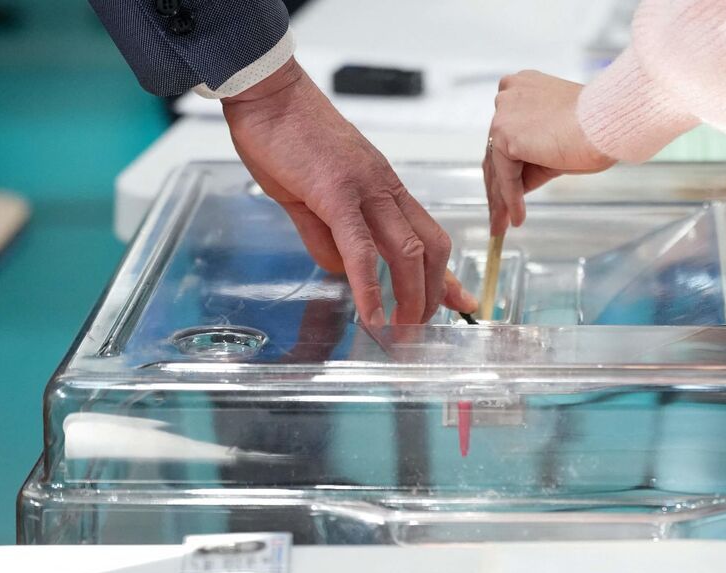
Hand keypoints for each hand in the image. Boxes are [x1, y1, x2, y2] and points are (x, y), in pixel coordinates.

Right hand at [222, 58, 476, 325]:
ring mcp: (364, 190)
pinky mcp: (335, 193)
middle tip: (423, 326)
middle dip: (432, 292)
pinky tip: (371, 313)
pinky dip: (369, 285)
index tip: (459, 301)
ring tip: (404, 328)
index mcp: (384, 187)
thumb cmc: (286, 135)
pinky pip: (360, 247)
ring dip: (410, 295)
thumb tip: (340, 269)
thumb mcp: (310, 194)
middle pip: (430, 247)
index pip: (428, 234)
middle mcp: (384, 188)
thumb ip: (326, 235)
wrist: (267, 91)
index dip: (445, 274)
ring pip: (406, 250)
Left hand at [484, 70, 615, 234]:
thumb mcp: (559, 140)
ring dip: (501, 199)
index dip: (507, 164)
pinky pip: (506, 176)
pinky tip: (517, 218)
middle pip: (497, 151)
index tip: (508, 187)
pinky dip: (512, 199)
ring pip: (499, 166)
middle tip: (499, 214)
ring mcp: (504, 114)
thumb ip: (535, 156)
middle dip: (498, 186)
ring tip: (503, 224)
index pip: (507, 133)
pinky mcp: (505, 135)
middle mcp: (508, 95)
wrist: (609, 122)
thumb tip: (517, 186)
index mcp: (523, 87)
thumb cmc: (598, 126)